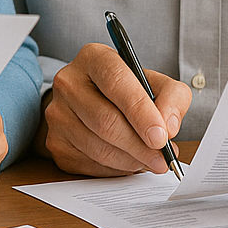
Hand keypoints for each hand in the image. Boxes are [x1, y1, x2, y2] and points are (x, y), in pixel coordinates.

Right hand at [37, 43, 190, 176]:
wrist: (91, 101)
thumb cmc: (126, 91)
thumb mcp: (154, 82)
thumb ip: (172, 97)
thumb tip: (168, 127)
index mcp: (93, 58)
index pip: (116, 82)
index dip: (140, 111)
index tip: (161, 136)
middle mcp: (68, 82)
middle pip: (105, 120)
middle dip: (140, 146)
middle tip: (162, 159)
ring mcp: (57, 113)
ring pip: (98, 147)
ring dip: (131, 161)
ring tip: (150, 161)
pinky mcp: (55, 142)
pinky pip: (89, 165)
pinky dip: (115, 170)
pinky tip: (129, 162)